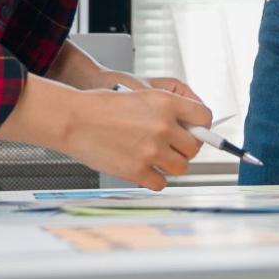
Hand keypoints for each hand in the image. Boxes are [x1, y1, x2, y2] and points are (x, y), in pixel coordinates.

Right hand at [7, 77, 213, 191]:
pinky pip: (161, 183)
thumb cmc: (101, 106)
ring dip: (170, 165)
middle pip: (194, 147)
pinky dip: (153, 179)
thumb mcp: (141, 95)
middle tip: (170, 147)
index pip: (204, 117)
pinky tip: (142, 169)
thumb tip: (189, 127)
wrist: (74, 119)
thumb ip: (168, 110)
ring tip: (155, 158)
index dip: (202, 127)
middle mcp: (163, 126)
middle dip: (183, 149)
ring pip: (181, 167)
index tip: (195, 132)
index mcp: (166, 103)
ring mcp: (151, 150)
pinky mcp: (137, 170)